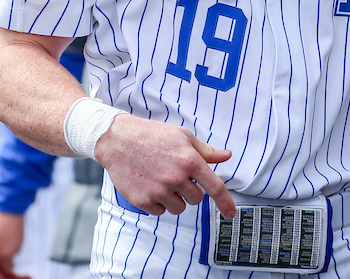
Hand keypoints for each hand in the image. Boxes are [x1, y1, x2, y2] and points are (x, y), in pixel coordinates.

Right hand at [0, 209, 28, 278]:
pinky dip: (8, 263)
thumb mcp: (7, 254)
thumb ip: (5, 269)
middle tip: (25, 278)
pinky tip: (17, 266)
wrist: (9, 206)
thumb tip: (6, 274)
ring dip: (10, 272)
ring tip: (25, 274)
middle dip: (9, 277)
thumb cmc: (6, 228)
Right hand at [93, 114, 235, 218]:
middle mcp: (175, 177)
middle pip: (196, 199)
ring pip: (179, 208)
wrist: (118, 140)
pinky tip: (150, 185)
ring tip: (162, 179)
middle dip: (190, 190)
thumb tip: (226, 156)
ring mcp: (158, 191)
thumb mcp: (182, 136)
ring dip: (174, 198)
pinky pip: (160, 212)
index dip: (225, 202)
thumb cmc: (152, 135)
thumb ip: (206, 150)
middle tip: (176, 175)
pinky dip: (158, 203)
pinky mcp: (143, 200)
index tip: (230, 213)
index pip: (215, 187)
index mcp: (189, 160)